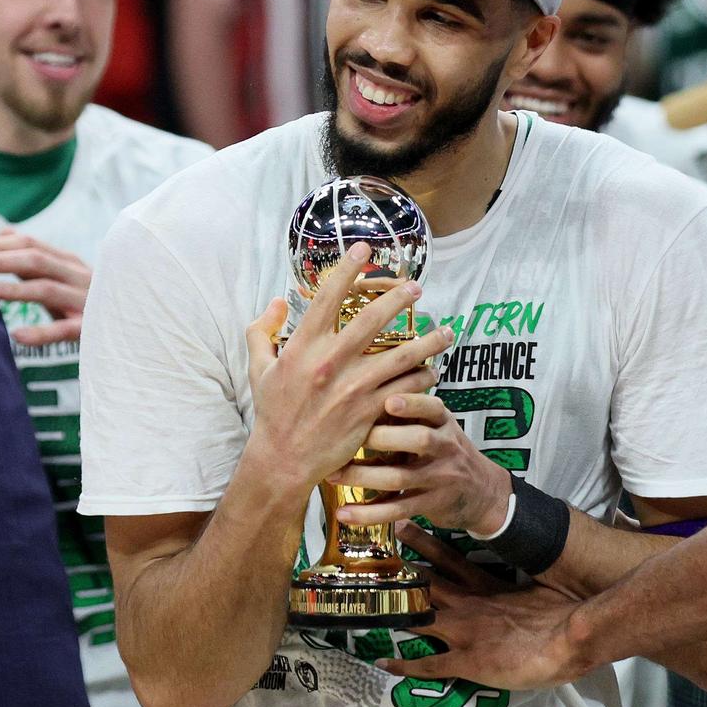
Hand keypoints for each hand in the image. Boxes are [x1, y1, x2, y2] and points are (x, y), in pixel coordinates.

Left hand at [0, 229, 91, 344]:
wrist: (130, 327)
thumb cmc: (85, 299)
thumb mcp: (61, 275)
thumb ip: (33, 256)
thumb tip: (3, 232)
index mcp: (69, 263)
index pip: (33, 245)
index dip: (0, 245)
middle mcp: (79, 277)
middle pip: (38, 261)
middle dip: (2, 258)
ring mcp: (86, 302)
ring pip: (48, 289)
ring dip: (16, 288)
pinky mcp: (91, 329)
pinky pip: (64, 330)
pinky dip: (41, 333)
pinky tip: (17, 336)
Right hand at [242, 244, 451, 490]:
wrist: (284, 458)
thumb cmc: (273, 411)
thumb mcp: (259, 368)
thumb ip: (262, 331)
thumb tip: (277, 301)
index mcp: (302, 347)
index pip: (327, 298)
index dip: (347, 269)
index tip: (364, 248)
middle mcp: (329, 362)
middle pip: (371, 320)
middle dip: (397, 299)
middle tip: (416, 287)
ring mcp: (352, 387)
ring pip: (400, 356)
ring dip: (427, 341)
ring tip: (446, 331)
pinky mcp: (369, 410)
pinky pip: (405, 388)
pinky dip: (423, 377)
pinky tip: (434, 370)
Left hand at [325, 392, 512, 533]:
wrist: (482, 491)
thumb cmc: (445, 451)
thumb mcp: (438, 427)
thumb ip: (409, 414)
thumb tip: (362, 392)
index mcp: (444, 422)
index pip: (433, 408)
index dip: (413, 403)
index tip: (388, 400)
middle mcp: (446, 447)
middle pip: (420, 440)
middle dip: (383, 438)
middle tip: (349, 437)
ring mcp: (440, 478)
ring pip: (402, 477)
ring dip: (364, 477)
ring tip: (334, 475)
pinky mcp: (431, 504)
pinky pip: (398, 509)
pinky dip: (369, 513)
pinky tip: (344, 513)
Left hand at [380, 566, 588, 690]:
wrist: (571, 636)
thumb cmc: (565, 610)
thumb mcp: (545, 585)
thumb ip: (529, 577)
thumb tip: (530, 564)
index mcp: (489, 586)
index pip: (451, 561)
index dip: (427, 547)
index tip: (407, 530)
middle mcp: (470, 604)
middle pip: (428, 582)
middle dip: (402, 570)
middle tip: (376, 556)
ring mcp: (464, 632)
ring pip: (419, 618)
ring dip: (396, 611)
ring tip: (369, 604)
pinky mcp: (466, 661)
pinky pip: (428, 664)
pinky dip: (404, 665)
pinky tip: (382, 664)